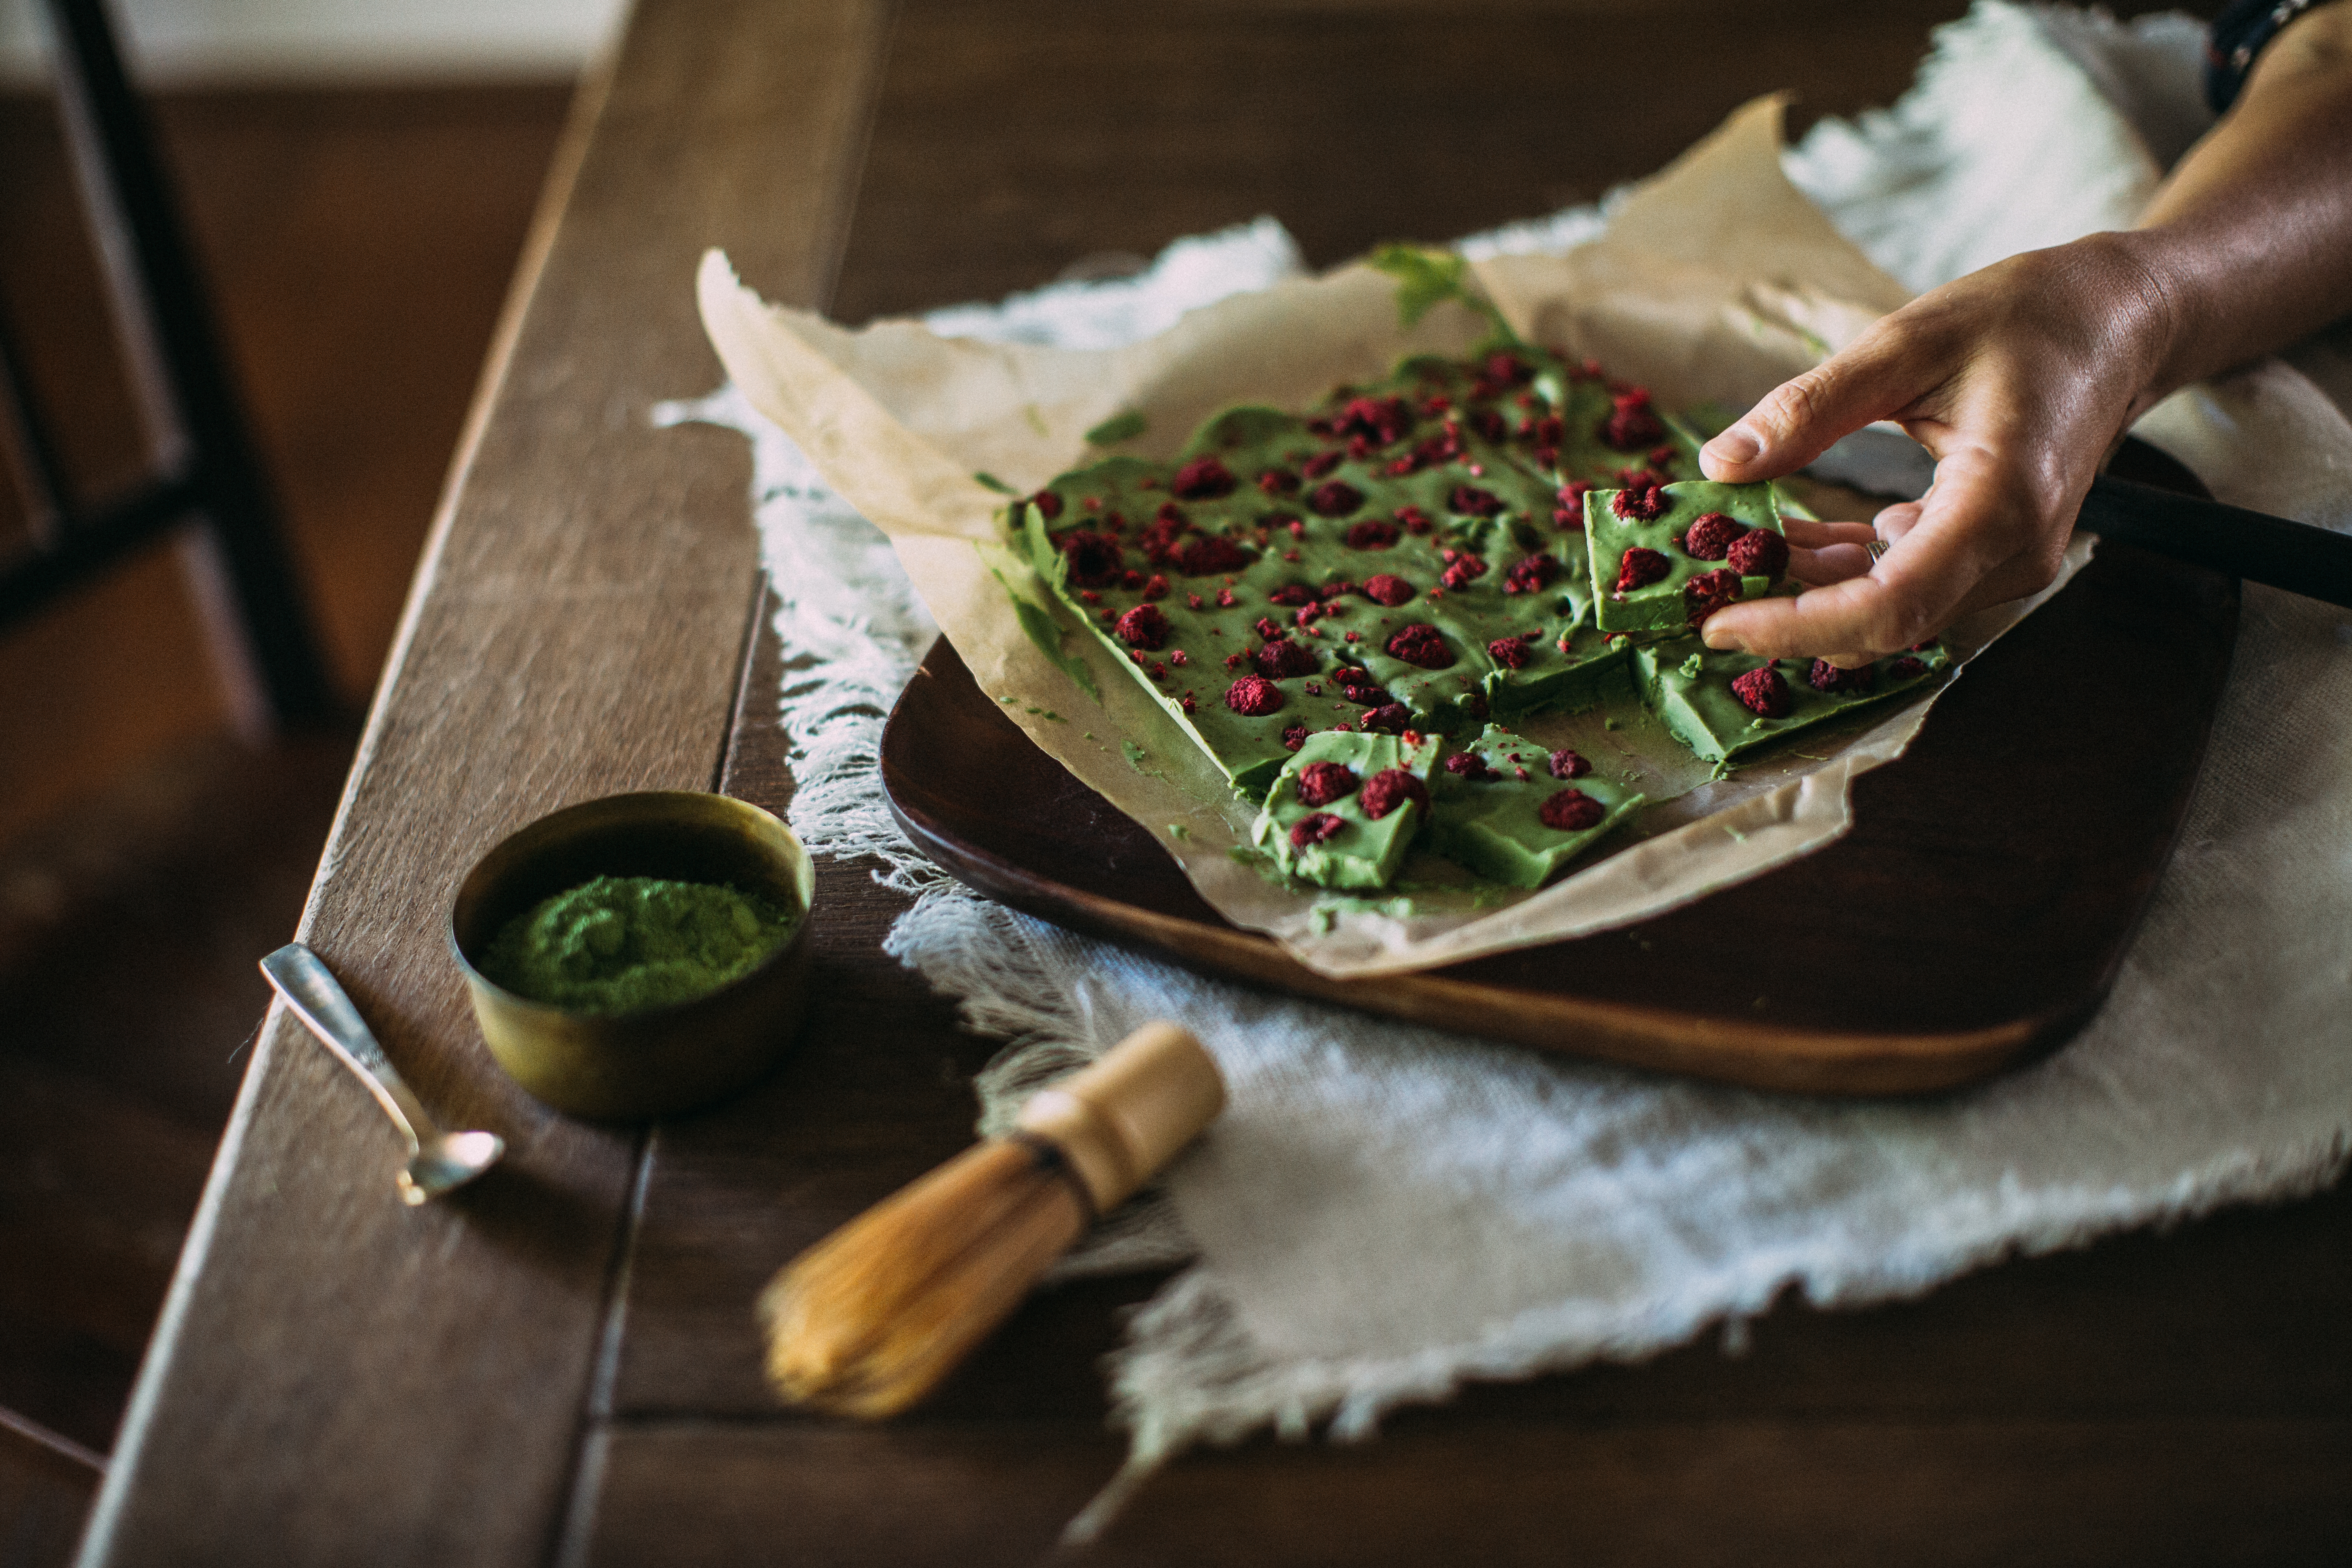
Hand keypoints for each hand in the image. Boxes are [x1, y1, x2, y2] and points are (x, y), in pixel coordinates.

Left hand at [1694, 233, 2179, 664]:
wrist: (2120, 319)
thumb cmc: (2027, 315)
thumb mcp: (1906, 343)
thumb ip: (1811, 408)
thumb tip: (1720, 463)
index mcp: (2000, 505)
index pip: (1886, 609)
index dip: (1795, 629)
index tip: (1718, 623)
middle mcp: (2013, 553)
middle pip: (1883, 626)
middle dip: (1787, 618)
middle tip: (1701, 589)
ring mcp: (2008, 560)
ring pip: (1888, 612)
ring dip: (1808, 595)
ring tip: (1730, 554)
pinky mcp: (1991, 551)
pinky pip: (1905, 584)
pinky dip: (1841, 573)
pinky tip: (1787, 540)